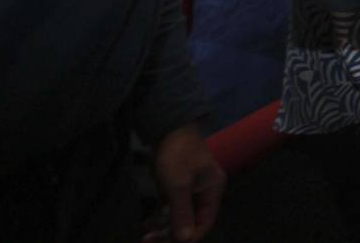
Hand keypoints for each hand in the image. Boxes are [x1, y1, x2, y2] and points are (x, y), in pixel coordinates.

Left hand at [146, 124, 224, 242]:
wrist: (168, 128)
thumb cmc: (177, 155)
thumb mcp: (178, 186)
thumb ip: (182, 214)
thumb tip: (186, 240)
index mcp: (213, 191)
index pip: (205, 223)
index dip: (189, 237)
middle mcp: (206, 192)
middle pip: (192, 221)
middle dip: (172, 233)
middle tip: (149, 240)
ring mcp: (192, 189)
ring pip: (181, 215)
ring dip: (164, 226)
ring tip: (146, 233)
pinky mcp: (180, 186)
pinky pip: (173, 207)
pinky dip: (162, 216)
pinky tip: (148, 222)